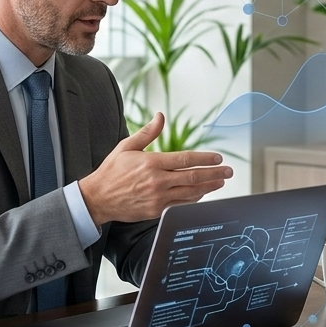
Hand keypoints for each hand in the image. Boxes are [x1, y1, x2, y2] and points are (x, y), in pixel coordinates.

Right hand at [78, 112, 232, 224]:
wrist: (97, 198)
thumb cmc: (111, 171)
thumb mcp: (126, 146)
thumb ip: (147, 132)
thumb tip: (160, 116)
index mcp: (151, 163)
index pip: (185, 159)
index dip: (205, 158)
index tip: (218, 158)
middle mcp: (157, 181)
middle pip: (193, 177)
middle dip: (214, 173)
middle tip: (228, 171)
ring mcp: (158, 197)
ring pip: (191, 193)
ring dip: (209, 187)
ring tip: (221, 182)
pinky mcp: (156, 210)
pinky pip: (181, 205)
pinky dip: (195, 199)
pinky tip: (203, 193)